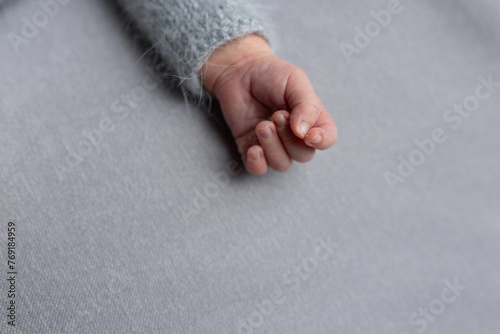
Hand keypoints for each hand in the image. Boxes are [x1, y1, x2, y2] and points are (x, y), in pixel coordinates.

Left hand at [202, 34, 336, 174]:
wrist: (239, 71)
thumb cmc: (271, 74)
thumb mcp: (295, 82)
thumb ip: (306, 105)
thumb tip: (304, 133)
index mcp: (313, 119)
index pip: (327, 139)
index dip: (322, 141)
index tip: (309, 135)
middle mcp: (295, 136)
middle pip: (303, 155)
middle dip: (289, 138)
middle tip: (277, 115)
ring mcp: (273, 145)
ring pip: (281, 164)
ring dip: (272, 147)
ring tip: (262, 125)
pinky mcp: (250, 148)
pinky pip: (258, 169)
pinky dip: (257, 163)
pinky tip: (253, 149)